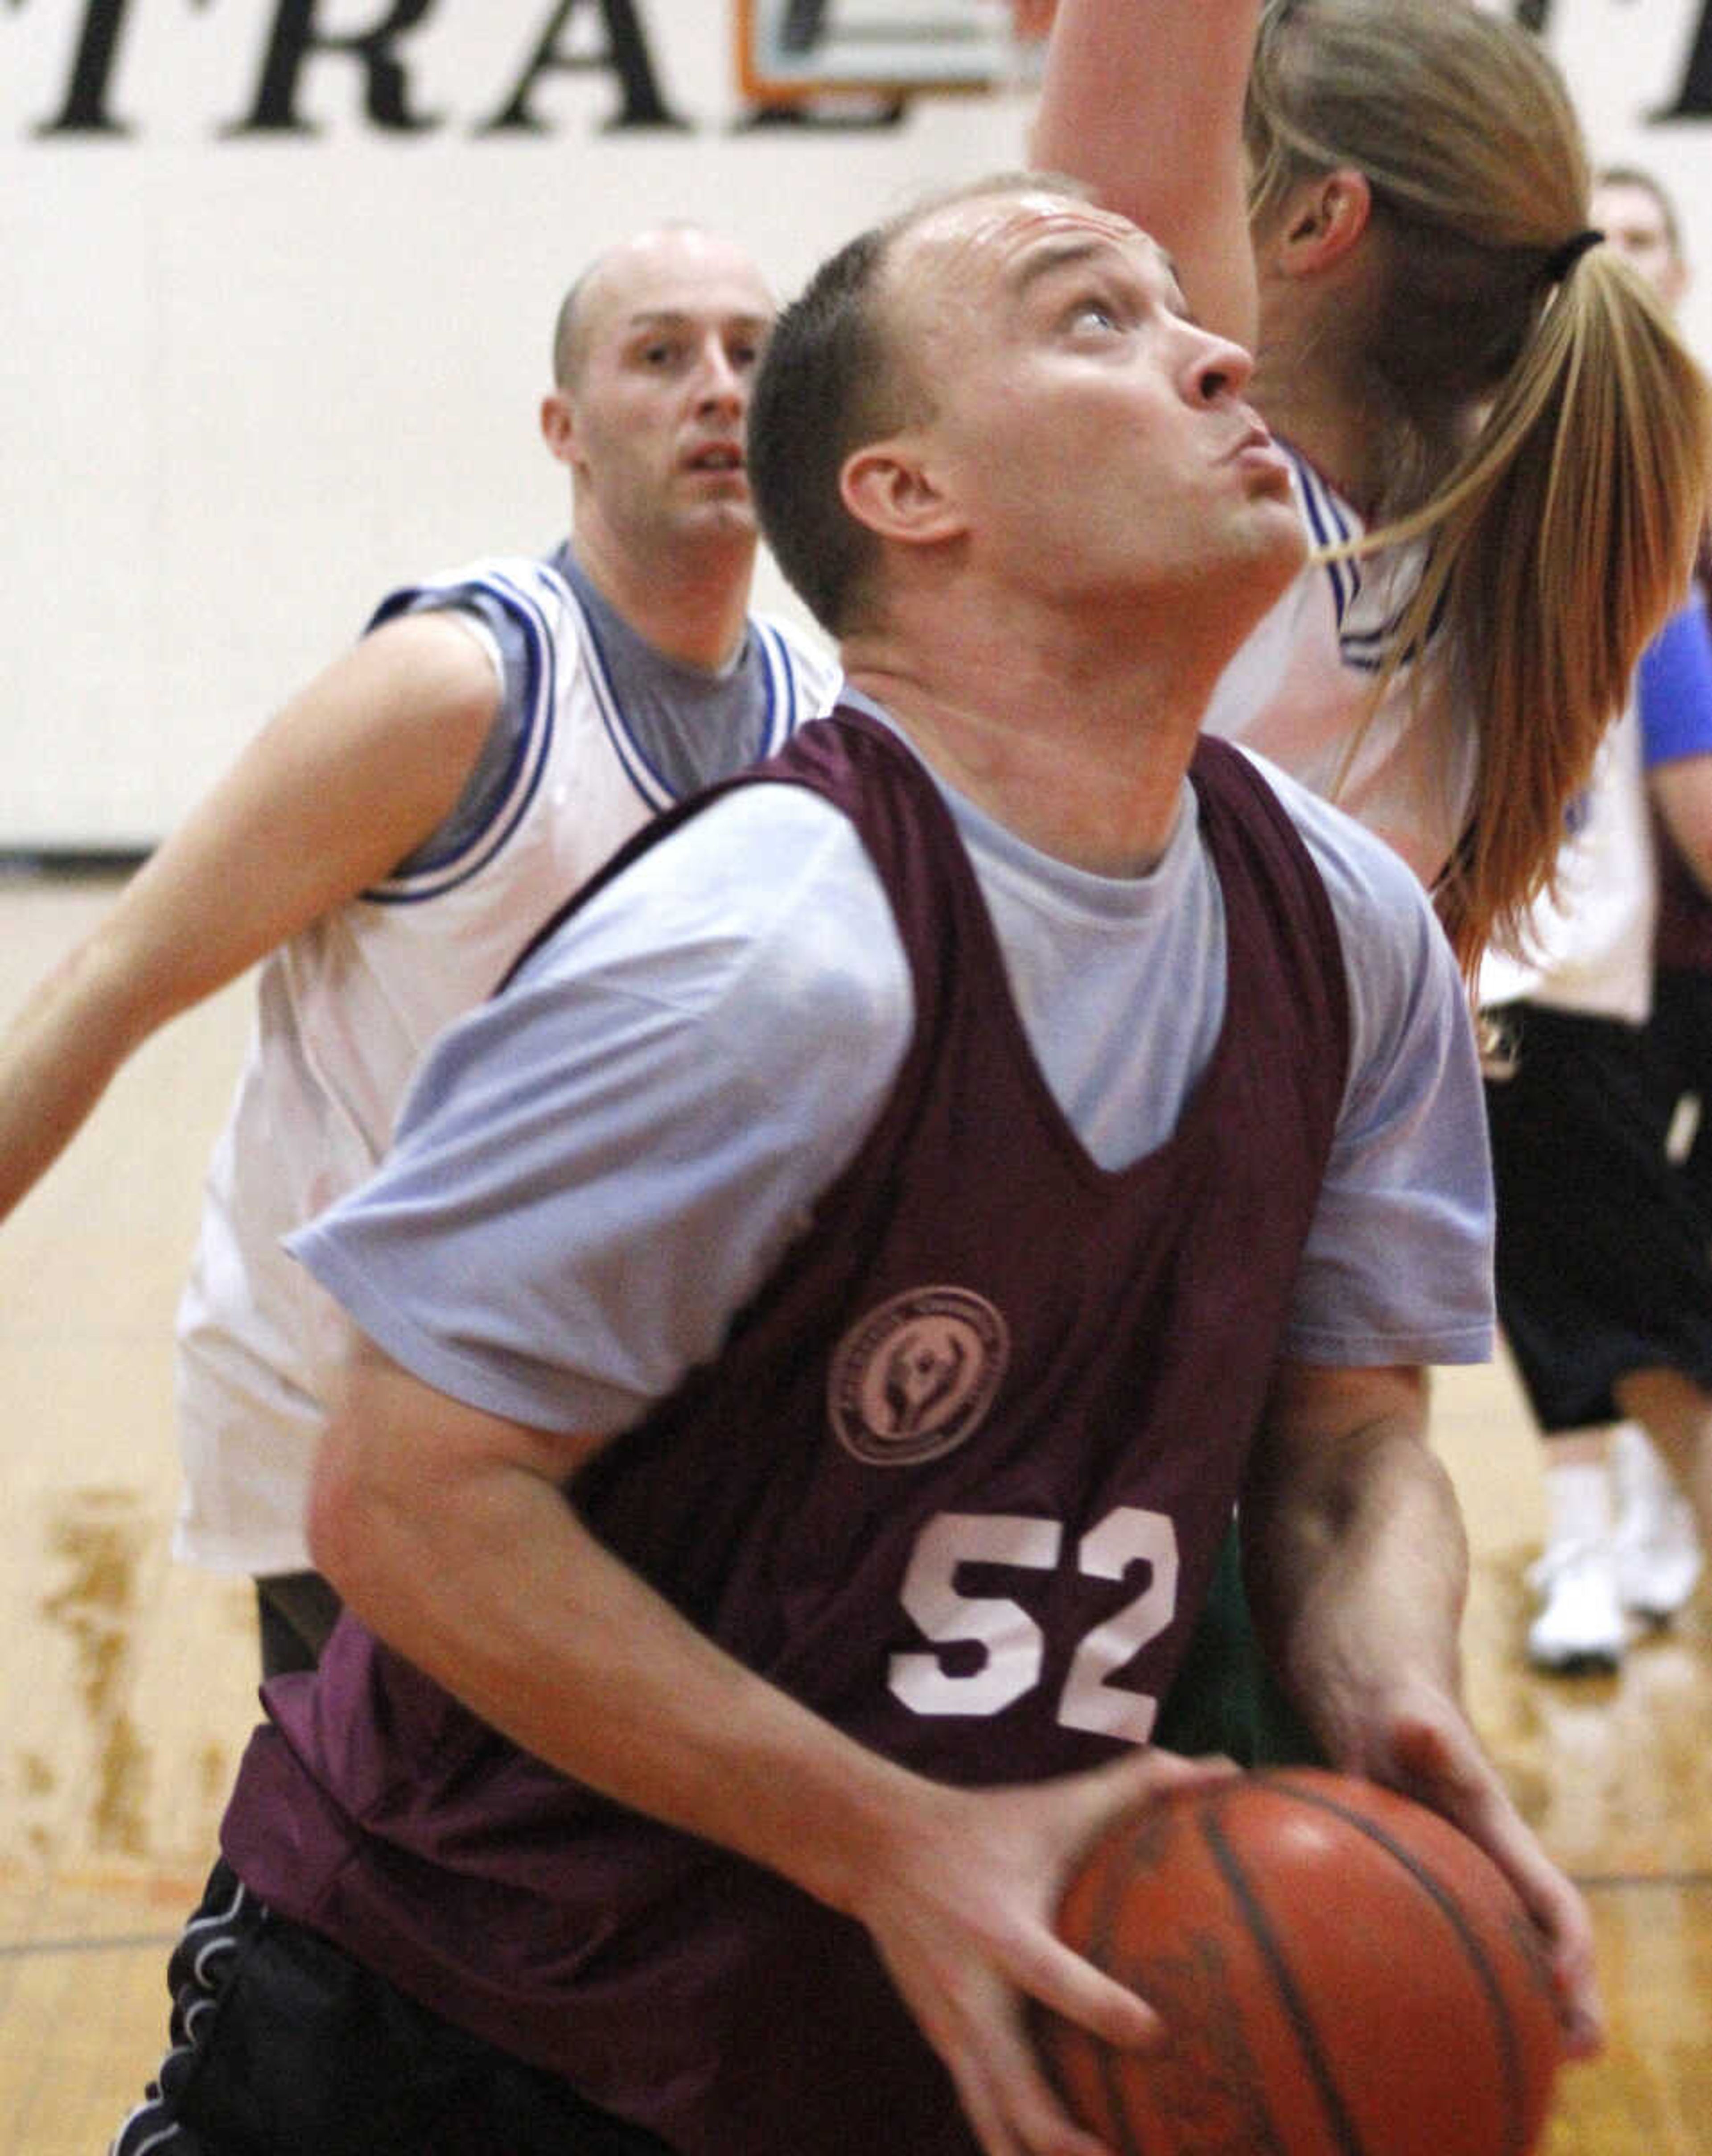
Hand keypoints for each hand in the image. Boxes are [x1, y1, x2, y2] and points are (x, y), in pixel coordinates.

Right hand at [848, 1746, 1237, 2155]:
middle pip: (1015, 2092)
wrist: (879, 1849)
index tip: (1157, 2034)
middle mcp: (973, 1997)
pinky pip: (983, 2116)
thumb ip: (1140, 1782)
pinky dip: (1017, 2149)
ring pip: (995, 2124)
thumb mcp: (1055, 1801)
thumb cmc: (988, 1825)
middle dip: (1066, 2143)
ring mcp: (952, 2032)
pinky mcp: (943, 2049)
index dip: (1104, 2010)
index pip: (1055, 1981)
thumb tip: (1225, 1766)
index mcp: (1004, 1936)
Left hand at [1349, 1686, 1602, 2058]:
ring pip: (1513, 1954)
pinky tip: (1426, 2032)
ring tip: (1525, 2067)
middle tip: (1576, 2052)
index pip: (1554, 1898)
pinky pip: (1466, 1947)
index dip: (1569, 1942)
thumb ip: (1420, 1730)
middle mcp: (1499, 1869)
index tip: (1567, 1982)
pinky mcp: (1439, 1892)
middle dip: (1572, 1997)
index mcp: (1504, 1838)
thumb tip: (1418, 1730)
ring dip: (1527, 2006)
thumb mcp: (1409, 1718)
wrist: (1390, 1715)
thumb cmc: (1403, 1719)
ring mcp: (1474, 1884)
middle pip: (1549, 1944)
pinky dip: (1468, 1987)